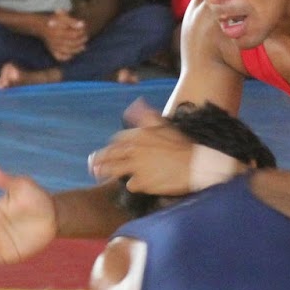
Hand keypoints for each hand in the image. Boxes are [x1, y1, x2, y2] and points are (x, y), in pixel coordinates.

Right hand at [40, 10, 87, 61]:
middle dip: (81, 41)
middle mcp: (55, 40)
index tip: (85, 30)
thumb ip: (73, 21)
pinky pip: (61, 57)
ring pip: (68, 51)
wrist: (41, 26)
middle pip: (72, 43)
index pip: (74, 35)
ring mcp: (53, 47)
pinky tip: (73, 53)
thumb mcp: (63, 17)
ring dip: (77, 50)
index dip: (81, 33)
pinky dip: (68, 57)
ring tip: (83, 46)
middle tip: (86, 37)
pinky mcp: (52, 51)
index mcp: (58, 31)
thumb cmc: (55, 20)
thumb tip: (83, 25)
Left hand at [89, 99, 242, 194]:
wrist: (197, 165)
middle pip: (111, 155)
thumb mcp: (165, 126)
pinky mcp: (142, 182)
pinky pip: (131, 185)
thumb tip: (137, 103)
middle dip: (100, 159)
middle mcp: (135, 149)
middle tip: (92, 164)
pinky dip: (132, 185)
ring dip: (104, 172)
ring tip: (97, 175)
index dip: (111, 146)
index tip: (108, 150)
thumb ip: (148, 116)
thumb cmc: (183, 146)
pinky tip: (135, 186)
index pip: (118, 140)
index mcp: (140, 135)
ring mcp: (137, 167)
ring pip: (114, 170)